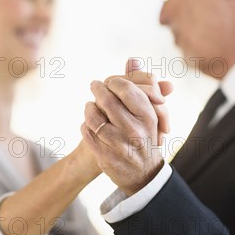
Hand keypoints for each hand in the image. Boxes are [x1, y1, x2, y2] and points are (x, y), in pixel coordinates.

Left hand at [80, 59, 171, 194]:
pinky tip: (88, 124)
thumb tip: (132, 59)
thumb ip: (141, 85)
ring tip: (90, 106)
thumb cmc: (145, 136)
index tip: (110, 81)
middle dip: (97, 89)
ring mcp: (119, 145)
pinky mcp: (105, 157)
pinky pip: (87, 133)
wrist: (143, 175)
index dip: (114, 82)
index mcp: (149, 117)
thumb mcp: (149, 113)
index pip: (126, 88)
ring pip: (94, 117)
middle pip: (107, 100)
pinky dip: (85, 126)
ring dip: (89, 108)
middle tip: (94, 85)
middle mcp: (135, 131)